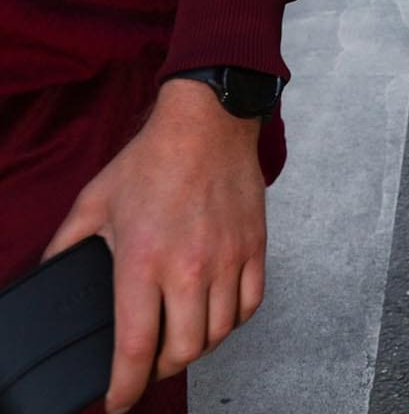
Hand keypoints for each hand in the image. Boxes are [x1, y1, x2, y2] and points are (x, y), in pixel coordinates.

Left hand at [44, 79, 266, 413]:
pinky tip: (215, 314)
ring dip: (197, 346)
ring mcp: (227, 258)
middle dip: (160, 371)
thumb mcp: (93, 202)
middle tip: (146, 366)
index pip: (135, 348)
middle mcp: (188, 267)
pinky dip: (232, 321)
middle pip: (183, 350)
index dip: (125, 388)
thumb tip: (52, 276)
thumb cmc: (151, 160)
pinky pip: (250, 305)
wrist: (207, 124)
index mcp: (142, 260)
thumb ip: (67, 246)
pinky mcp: (254, 247)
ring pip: (219, 333)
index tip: (118, 401)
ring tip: (180, 339)